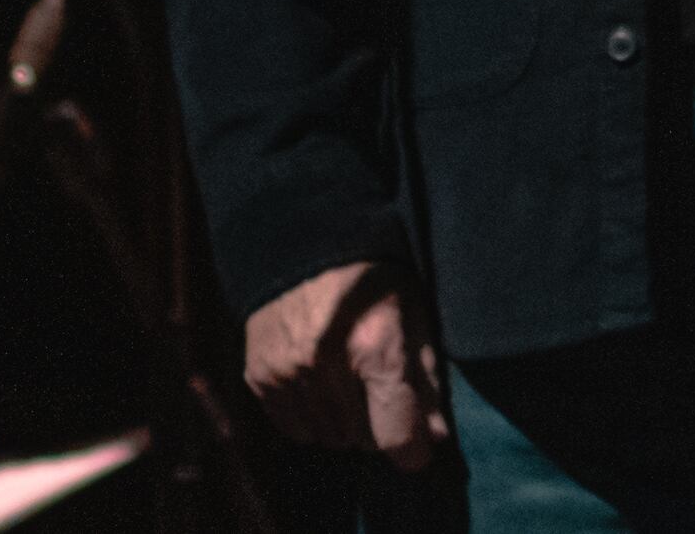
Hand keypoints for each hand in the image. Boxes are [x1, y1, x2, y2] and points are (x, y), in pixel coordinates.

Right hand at [244, 261, 448, 470]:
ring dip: (345, 423)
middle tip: (382, 392)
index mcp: (376, 344)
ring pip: (328, 437)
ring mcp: (288, 373)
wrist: (304, 245)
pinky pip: (293, 428)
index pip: (394, 430)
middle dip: (379, 425)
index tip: (418, 450)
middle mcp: (328, 364)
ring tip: (350, 384)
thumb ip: (426, 378)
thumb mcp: (415, 314)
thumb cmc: (374, 279)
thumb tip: (435, 437)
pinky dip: (312, 418)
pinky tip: (320, 388)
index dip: (411, 450)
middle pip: (362, 438)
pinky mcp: (259, 377)